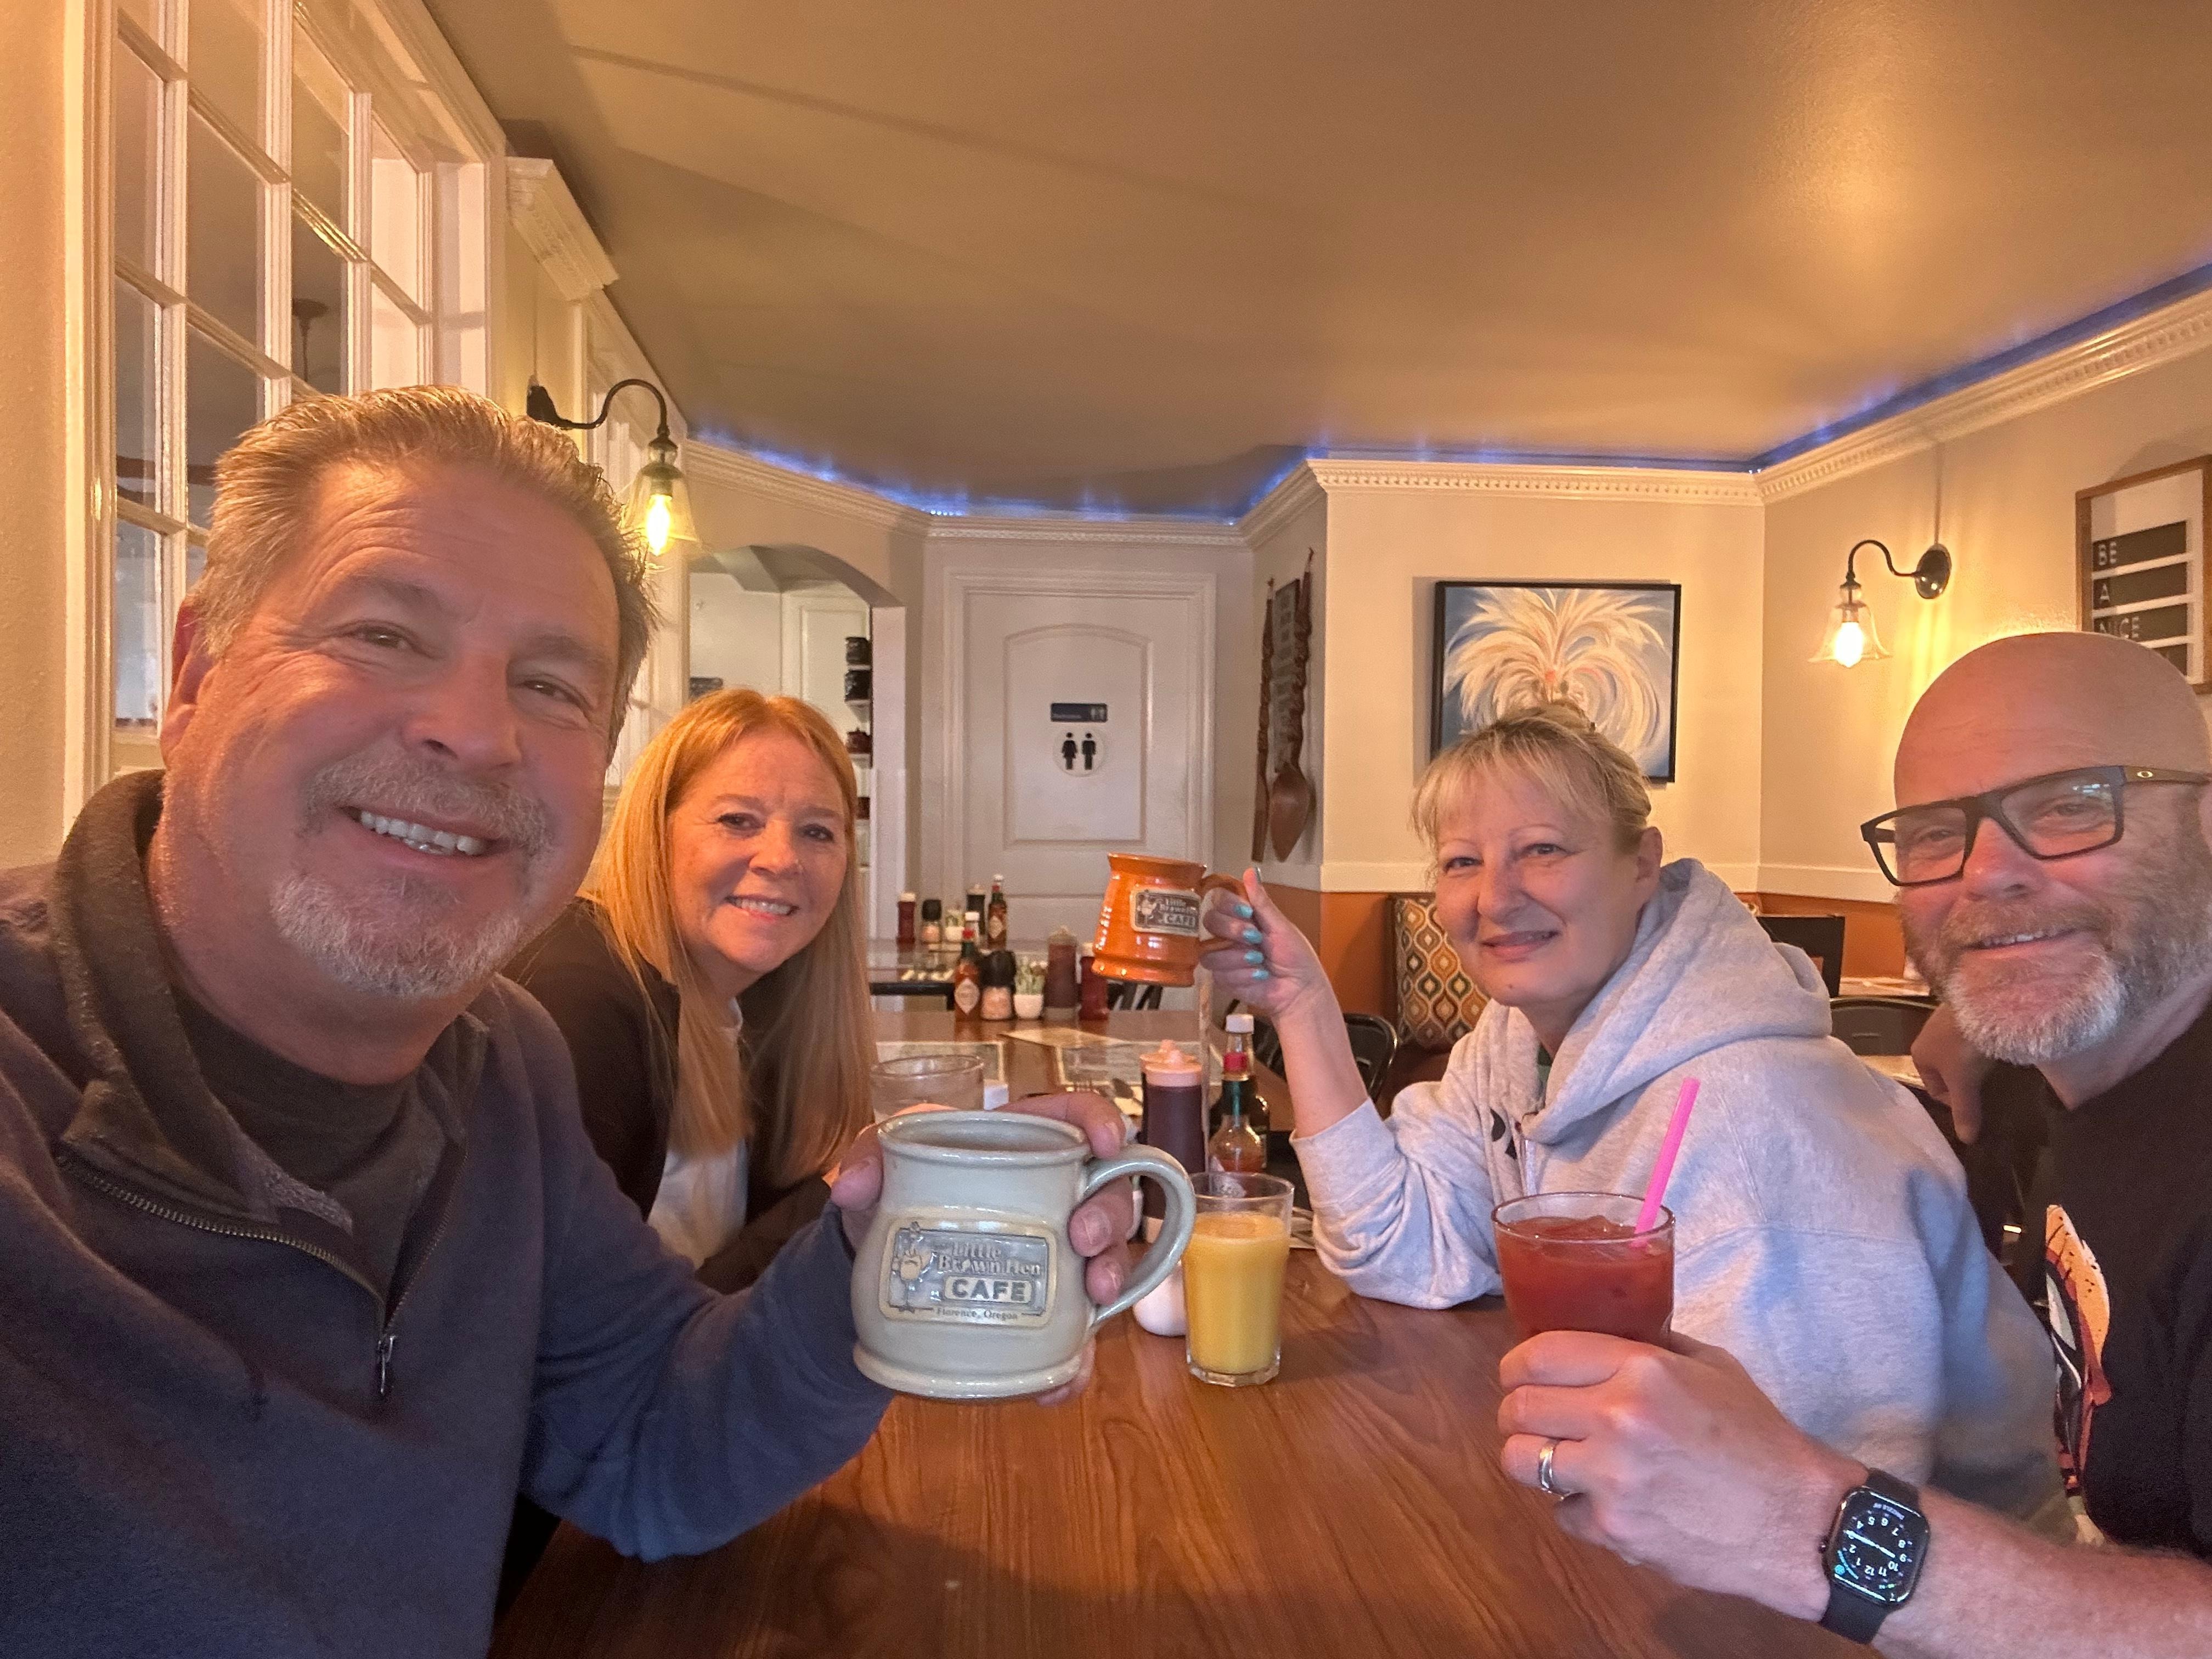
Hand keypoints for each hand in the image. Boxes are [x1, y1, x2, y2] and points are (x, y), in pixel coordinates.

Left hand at [828, 1091, 1135, 1405]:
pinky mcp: (1046, 1309)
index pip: (1076, 1117)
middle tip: (1083, 1239)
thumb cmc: (898, 1189)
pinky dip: (1076, 1361)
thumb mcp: (878, 1161)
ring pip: (1109, 1258)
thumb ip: (867, 1158)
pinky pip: (1076, 1338)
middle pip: (1108, 1193)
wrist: (881, 1260)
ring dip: (1111, 1275)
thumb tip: (851, 1185)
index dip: (1102, 1121)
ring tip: (1092, 1294)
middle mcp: (1055, 1195)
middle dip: (1109, 1215)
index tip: (1107, 1142)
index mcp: (1022, 1143)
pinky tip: (1059, 1380)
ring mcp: (1056, 1254)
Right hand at [1199, 870, 1334, 1025]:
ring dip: (1236, 956)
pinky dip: (1242, 975)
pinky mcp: (1223, 979)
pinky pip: (1219, 974)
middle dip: (1233, 930)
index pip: (1218, 900)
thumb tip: (1250, 871)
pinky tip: (1258, 976)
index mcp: (1243, 917)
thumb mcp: (1280, 926)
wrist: (1300, 989)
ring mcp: (1224, 957)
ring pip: (1209, 951)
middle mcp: (1229, 935)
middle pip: (1209, 921)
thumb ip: (1261, 902)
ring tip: (1259, 961)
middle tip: (1255, 938)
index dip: (1228, 904)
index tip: (1246, 911)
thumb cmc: (1296, 956)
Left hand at [1496, 1331, 1860, 1619]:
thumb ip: (1650, 1345)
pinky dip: (1579, 1510)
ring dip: (1534, 1460)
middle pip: (1518, 1408)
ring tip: (1561, 1460)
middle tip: (1535, 1419)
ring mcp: (1611, 1478)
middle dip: (1518, 1412)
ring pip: (1521, 1462)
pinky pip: (1562, 1513)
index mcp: (1641, 1370)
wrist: (1797, 1520)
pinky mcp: (1614, 1529)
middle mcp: (1618, 1418)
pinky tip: (1613, 1503)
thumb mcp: (1710, 1366)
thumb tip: (1599, 1334)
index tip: (1517, 1375)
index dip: (1516, 1365)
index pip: (1539, 1354)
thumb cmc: (1757, 1436)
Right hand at [1911, 1002, 1991, 1142]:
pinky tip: (1996, 1050)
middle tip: (1987, 1089)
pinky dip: (1982, 1047)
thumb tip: (1966, 1141)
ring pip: (1960, 1054)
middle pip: (1948, 1072)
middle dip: (1966, 1082)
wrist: (1981, 1002)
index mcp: (1919, 1055)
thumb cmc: (1963, 1046)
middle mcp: (1927, 1037)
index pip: (1935, 1089)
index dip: (1955, 1102)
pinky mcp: (1966, 1012)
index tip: (1977, 1105)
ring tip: (1994, 1070)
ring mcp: (1946, 1022)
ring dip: (1974, 1064)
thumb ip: (1965, 1111)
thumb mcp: (1964, 1083)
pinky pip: (1972, 1038)